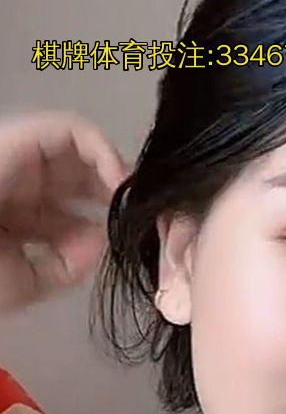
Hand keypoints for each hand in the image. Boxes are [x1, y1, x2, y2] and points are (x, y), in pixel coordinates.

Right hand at [0, 109, 129, 311]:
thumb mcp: (26, 283)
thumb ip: (65, 266)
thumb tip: (100, 241)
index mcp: (18, 216)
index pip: (71, 208)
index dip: (104, 217)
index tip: (132, 232)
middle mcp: (19, 183)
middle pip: (79, 174)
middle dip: (113, 191)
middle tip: (141, 212)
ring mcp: (17, 158)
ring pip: (78, 147)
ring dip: (112, 169)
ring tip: (133, 196)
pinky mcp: (17, 138)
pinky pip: (68, 130)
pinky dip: (100, 150)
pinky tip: (119, 180)